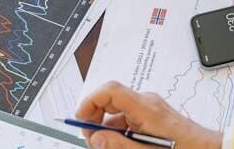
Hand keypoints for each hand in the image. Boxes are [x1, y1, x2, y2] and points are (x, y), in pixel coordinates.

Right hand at [76, 81, 221, 148]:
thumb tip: (95, 138)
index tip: (81, 121)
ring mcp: (150, 108)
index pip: (110, 90)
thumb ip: (118, 146)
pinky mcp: (152, 116)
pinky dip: (118, 131)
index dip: (90, 102)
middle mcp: (146, 102)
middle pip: (110, 99)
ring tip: (106, 147)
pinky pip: (128, 118)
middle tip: (92, 141)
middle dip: (96, 119)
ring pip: (117, 112)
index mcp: (145, 107)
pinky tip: (121, 145)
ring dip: (107, 129)